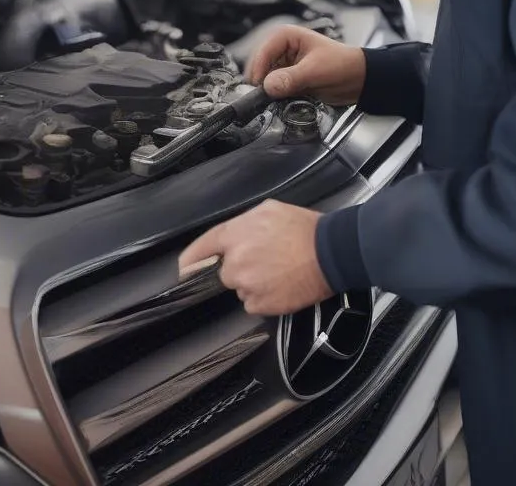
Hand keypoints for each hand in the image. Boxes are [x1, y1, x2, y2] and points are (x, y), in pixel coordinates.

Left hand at [178, 200, 333, 314]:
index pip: (199, 251)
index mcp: (232, 236)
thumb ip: (241, 225)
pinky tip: (281, 284)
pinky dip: (264, 297)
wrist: (330, 253)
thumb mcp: (266, 210)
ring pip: (241, 287)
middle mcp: (234, 263)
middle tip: (264, 258)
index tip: (185, 269)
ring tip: (278, 270)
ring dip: (253, 282)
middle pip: (224, 272)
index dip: (190, 261)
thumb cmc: (301, 227)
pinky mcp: (261, 305)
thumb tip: (231, 238)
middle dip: (239, 267)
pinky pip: (253, 303)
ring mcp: (247, 286)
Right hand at [245, 26, 365, 104]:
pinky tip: (283, 99)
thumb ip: (291, 78)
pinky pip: (274, 88)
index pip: (263, 51)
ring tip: (278, 98)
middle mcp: (282, 49)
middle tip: (267, 95)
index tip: (260, 86)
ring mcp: (284, 64)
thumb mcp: (316, 71)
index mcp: (286, 36)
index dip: (259, 69)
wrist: (359, 80)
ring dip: (270, 89)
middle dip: (263, 81)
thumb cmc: (343, 65)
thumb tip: (268, 86)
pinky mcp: (288, 79)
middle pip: (260, 65)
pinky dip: (276, 95)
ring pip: (265, 78)